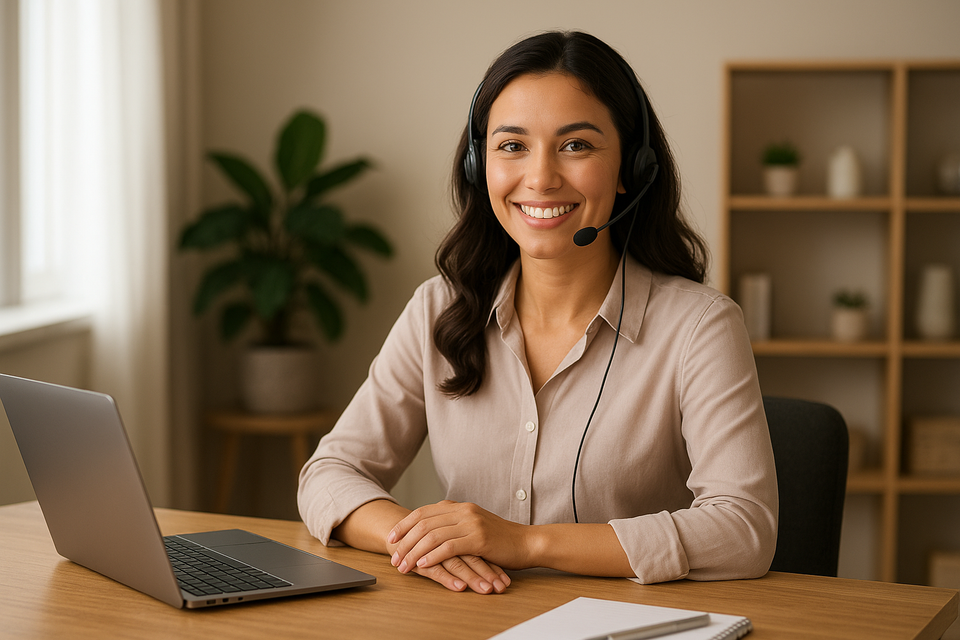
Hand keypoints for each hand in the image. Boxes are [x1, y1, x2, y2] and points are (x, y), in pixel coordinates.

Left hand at [387, 500, 527, 588]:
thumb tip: (429, 532)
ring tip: (404, 566)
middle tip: (394, 557)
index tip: (390, 538)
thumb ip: (453, 525)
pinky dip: (433, 556)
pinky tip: (423, 565)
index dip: (404, 525)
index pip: (423, 512)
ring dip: (414, 552)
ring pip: (433, 536)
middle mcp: (462, 511)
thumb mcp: (473, 525)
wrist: (526, 542)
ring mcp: (471, 523)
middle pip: (423, 523)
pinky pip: (449, 547)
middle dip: (405, 541)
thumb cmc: (499, 539)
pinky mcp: (478, 538)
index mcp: (458, 507)